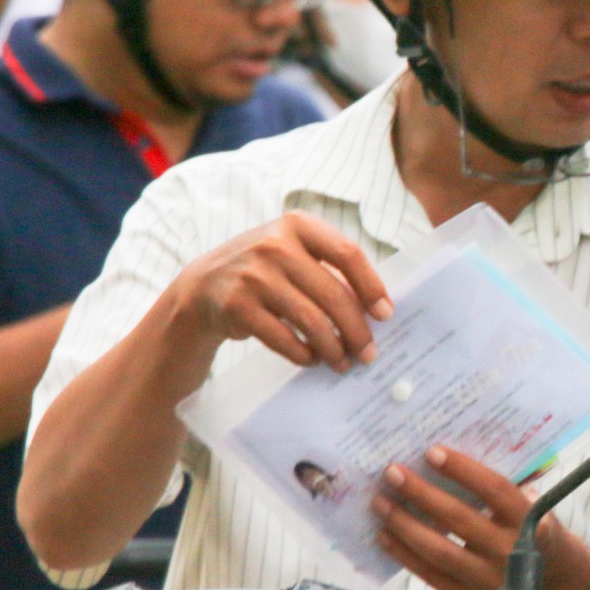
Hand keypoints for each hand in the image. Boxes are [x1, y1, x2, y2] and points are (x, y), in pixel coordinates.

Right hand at [168, 211, 391, 370]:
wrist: (203, 285)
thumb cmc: (264, 270)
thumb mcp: (292, 252)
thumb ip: (329, 269)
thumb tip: (377, 309)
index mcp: (297, 225)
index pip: (348, 254)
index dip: (372, 287)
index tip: (386, 315)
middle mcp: (275, 245)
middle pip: (333, 295)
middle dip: (357, 330)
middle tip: (368, 353)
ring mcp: (254, 276)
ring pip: (312, 321)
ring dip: (333, 348)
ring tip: (343, 363)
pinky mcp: (237, 306)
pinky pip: (284, 339)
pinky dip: (304, 354)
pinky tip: (312, 360)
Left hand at [373, 445, 589, 589]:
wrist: (555, 578)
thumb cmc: (535, 526)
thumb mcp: (533, 502)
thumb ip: (502, 485)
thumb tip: (450, 458)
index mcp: (530, 520)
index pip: (494, 490)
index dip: (462, 470)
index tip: (431, 451)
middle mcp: (509, 551)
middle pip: (458, 519)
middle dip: (420, 494)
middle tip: (391, 472)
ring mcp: (488, 578)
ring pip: (438, 550)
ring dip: (404, 524)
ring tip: (379, 502)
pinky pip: (430, 575)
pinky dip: (404, 554)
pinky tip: (384, 535)